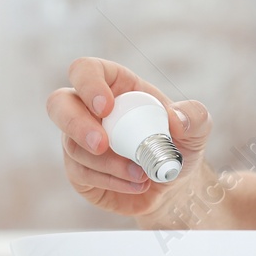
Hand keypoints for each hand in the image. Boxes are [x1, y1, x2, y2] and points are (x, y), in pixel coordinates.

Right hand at [46, 57, 211, 217]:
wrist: (174, 186)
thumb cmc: (180, 146)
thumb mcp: (198, 128)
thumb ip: (194, 116)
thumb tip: (175, 119)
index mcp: (113, 86)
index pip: (84, 70)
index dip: (88, 83)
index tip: (106, 107)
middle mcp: (88, 110)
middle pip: (58, 104)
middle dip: (75, 123)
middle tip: (101, 143)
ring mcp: (78, 141)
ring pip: (73, 146)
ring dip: (107, 163)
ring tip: (142, 173)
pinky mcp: (78, 171)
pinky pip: (81, 174)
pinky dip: (110, 181)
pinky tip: (137, 184)